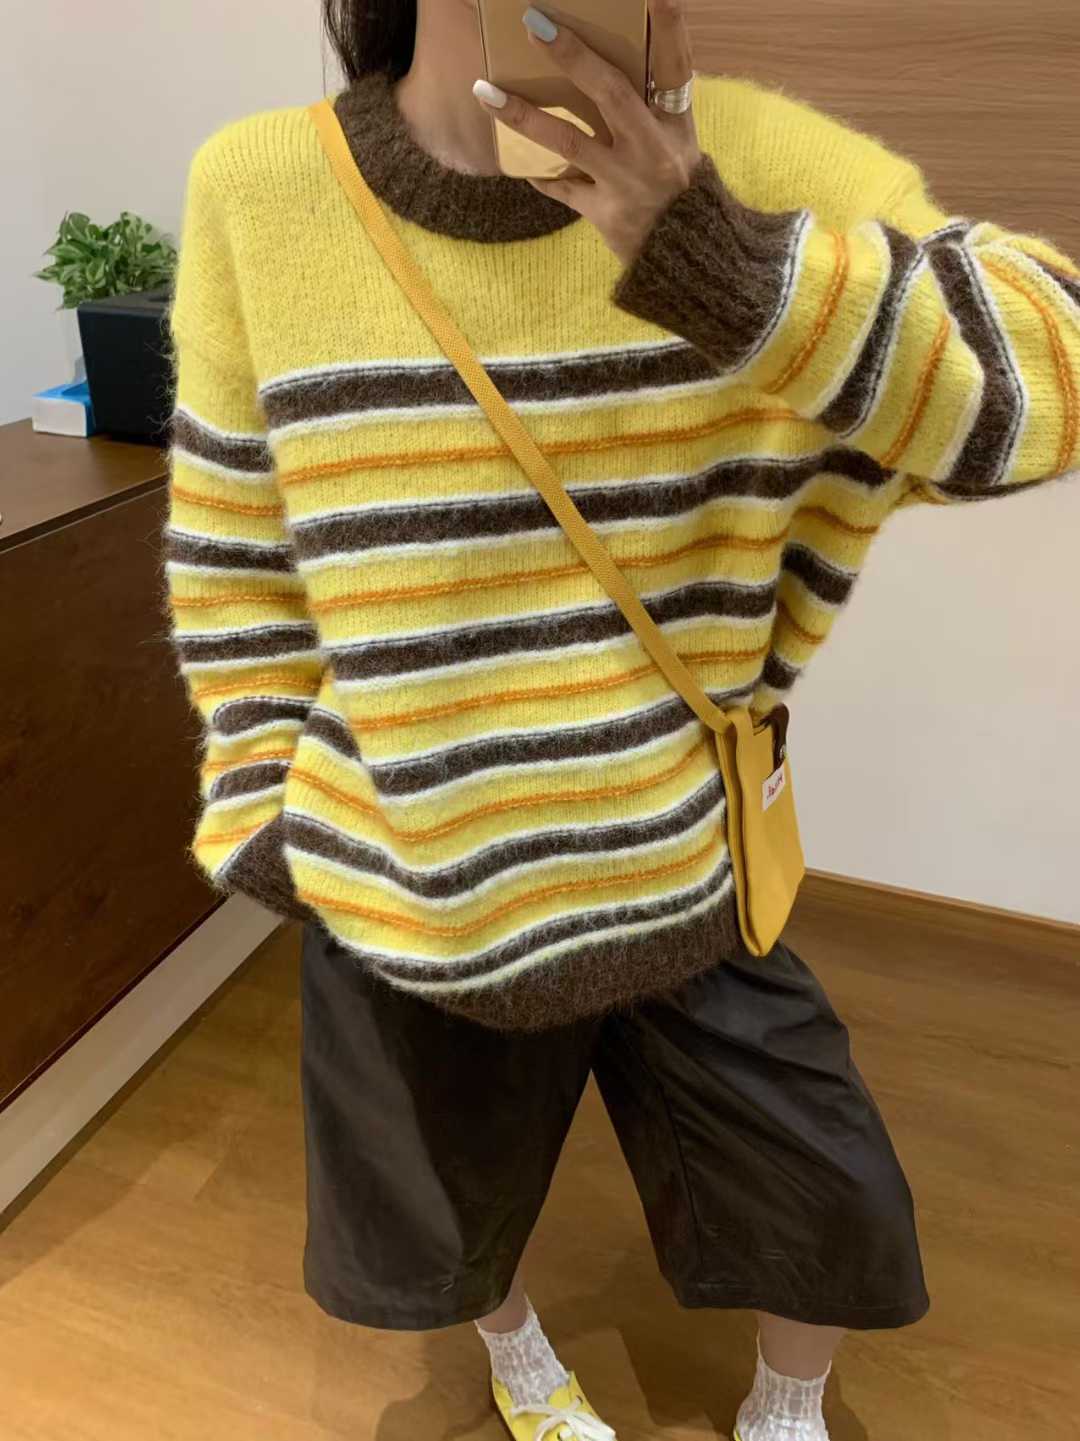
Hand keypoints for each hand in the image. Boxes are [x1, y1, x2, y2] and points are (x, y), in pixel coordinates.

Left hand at [472, 0, 701, 266]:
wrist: (686, 256)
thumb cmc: (679, 189)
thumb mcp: (679, 141)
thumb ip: (653, 102)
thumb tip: (612, 59)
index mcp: (675, 123)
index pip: (676, 66)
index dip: (669, 29)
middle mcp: (652, 149)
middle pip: (611, 94)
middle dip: (573, 58)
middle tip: (537, 25)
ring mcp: (626, 183)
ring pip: (569, 142)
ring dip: (524, 115)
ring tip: (486, 92)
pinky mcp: (605, 215)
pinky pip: (563, 190)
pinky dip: (543, 178)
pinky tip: (521, 168)